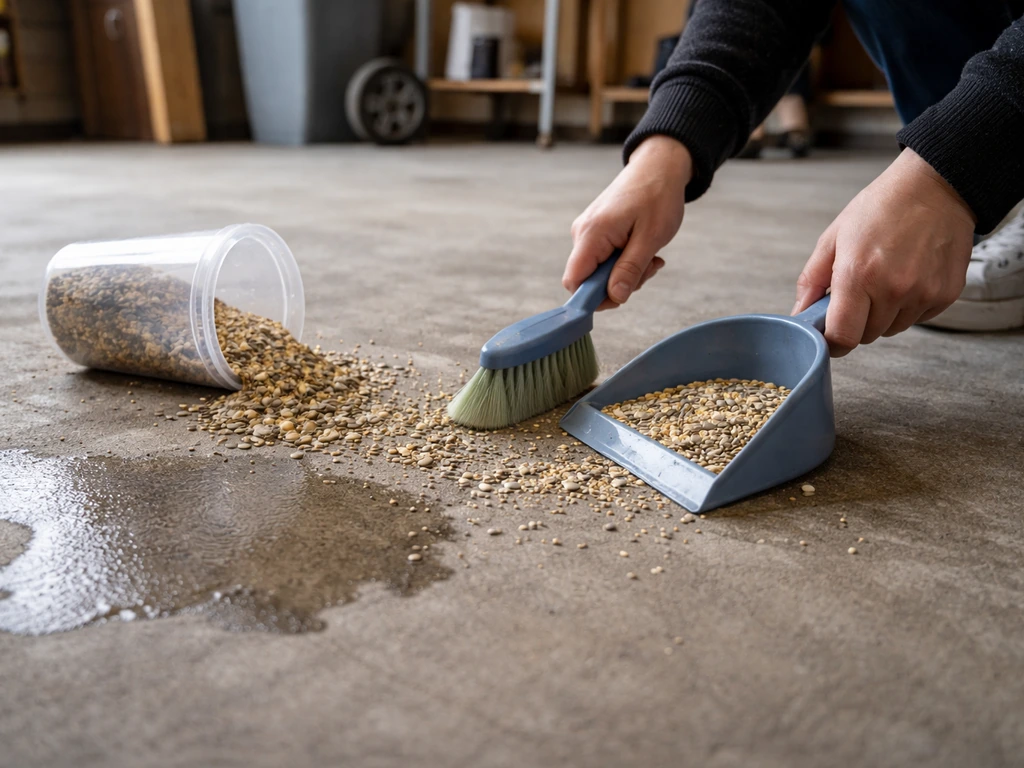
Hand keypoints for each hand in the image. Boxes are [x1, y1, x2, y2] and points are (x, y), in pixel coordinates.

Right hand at [564, 136, 691, 309]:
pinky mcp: (596, 231)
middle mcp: (582, 233)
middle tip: (649, 268)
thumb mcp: (650, 237)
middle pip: (589, 280)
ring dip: (626, 271)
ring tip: (651, 255)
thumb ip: (630, 269)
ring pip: (599, 271)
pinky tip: (643, 249)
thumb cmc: (657, 196)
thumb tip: (615, 297)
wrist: (658, 166)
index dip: (593, 298)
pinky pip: (604, 258)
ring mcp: (588, 232)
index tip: (622, 295)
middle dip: (619, 283)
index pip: (574, 282)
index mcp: (592, 234)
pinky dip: (624, 260)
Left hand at [793, 148, 976, 356]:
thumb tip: (799, 314)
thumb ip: (812, 281)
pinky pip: (918, 318)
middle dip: (857, 321)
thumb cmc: (881, 208)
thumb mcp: (834, 238)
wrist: (936, 187)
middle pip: (866, 337)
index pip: (842, 337)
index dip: (832, 342)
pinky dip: (908, 306)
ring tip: (886, 278)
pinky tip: (909, 276)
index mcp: (858, 275)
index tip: (829, 334)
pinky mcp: (946, 295)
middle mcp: (893, 289)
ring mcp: (923, 294)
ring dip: (883, 314)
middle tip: (859, 292)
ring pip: (892, 329)